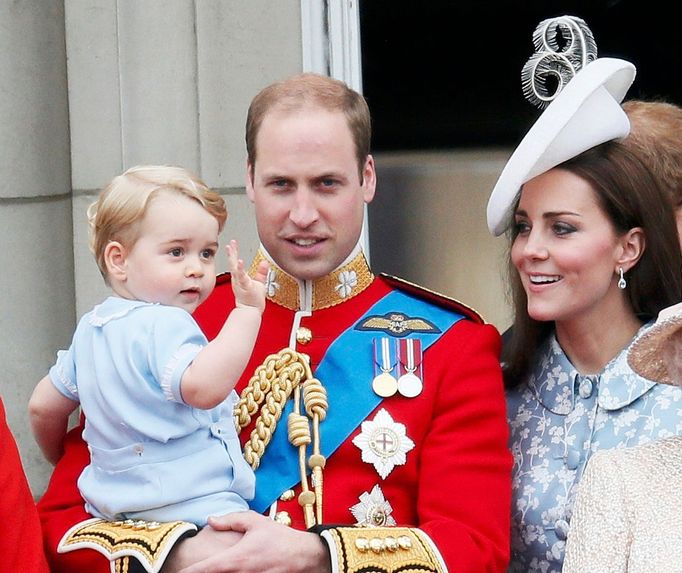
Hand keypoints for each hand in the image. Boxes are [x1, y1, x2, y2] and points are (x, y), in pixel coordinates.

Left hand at [176, 511, 330, 572]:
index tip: (178, 572)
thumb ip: (231, 521)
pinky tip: (231, 570)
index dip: (190, 571)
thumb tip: (210, 520)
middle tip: (188, 570)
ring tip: (208, 568)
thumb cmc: (279, 538)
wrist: (303, 556)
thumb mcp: (255, 522)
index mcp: (236, 558)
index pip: (206, 568)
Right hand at [226, 240, 268, 311]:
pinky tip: (240, 262)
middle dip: (231, 253)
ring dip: (234, 260)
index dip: (233, 253)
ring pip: (235, 270)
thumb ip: (261, 272)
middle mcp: (238, 280)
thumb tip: (265, 262)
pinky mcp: (245, 287)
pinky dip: (240, 270)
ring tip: (233, 250)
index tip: (232, 244)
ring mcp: (240, 283)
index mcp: (239, 278)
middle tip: (230, 243)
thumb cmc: (252, 299)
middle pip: (232, 264)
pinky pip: (242, 277)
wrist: (250, 311)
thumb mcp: (259, 282)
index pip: (235, 263)